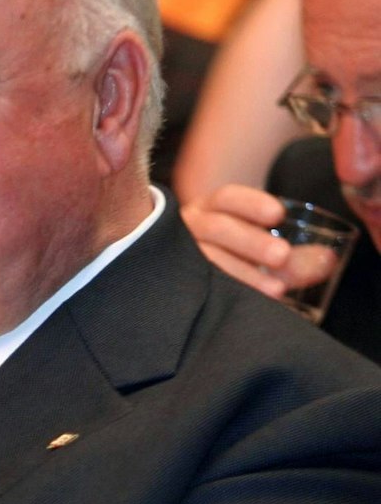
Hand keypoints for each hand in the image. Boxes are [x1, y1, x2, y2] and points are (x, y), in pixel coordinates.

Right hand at [181, 184, 297, 298]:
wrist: (193, 284)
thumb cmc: (235, 260)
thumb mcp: (263, 249)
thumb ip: (295, 256)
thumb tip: (327, 260)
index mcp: (209, 211)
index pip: (226, 199)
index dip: (250, 204)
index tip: (277, 214)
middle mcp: (189, 229)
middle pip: (216, 228)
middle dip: (251, 241)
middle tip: (282, 255)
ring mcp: (178, 255)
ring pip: (205, 259)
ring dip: (242, 272)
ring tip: (276, 289)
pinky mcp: (175, 283)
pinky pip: (194, 287)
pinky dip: (222, 295)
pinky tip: (244, 305)